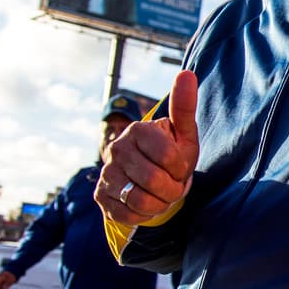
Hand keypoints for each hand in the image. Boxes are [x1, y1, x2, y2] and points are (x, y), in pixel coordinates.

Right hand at [97, 71, 199, 224]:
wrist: (150, 180)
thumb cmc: (172, 153)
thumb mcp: (183, 133)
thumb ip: (184, 106)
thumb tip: (187, 74)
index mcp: (138, 130)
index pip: (168, 156)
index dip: (181, 169)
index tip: (180, 168)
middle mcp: (117, 148)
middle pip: (155, 181)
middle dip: (173, 189)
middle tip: (173, 185)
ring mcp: (107, 172)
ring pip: (140, 200)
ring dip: (160, 203)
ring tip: (162, 195)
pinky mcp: (101, 195)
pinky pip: (128, 214)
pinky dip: (145, 214)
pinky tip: (148, 203)